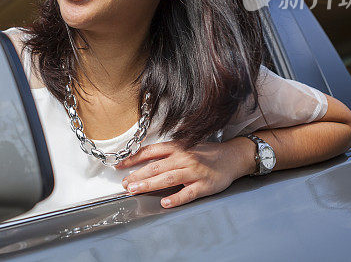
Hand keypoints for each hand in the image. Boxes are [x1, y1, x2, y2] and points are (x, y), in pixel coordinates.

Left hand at [116, 138, 254, 207]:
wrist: (231, 157)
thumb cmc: (204, 153)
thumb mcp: (184, 147)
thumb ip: (165, 153)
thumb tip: (141, 160)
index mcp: (176, 147)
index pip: (150, 151)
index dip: (133, 158)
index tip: (119, 166)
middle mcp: (183, 158)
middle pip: (156, 167)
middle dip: (138, 175)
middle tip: (125, 184)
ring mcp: (194, 171)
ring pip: (168, 178)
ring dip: (150, 184)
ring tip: (136, 190)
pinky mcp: (204, 185)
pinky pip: (188, 193)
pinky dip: (176, 198)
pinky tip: (165, 203)